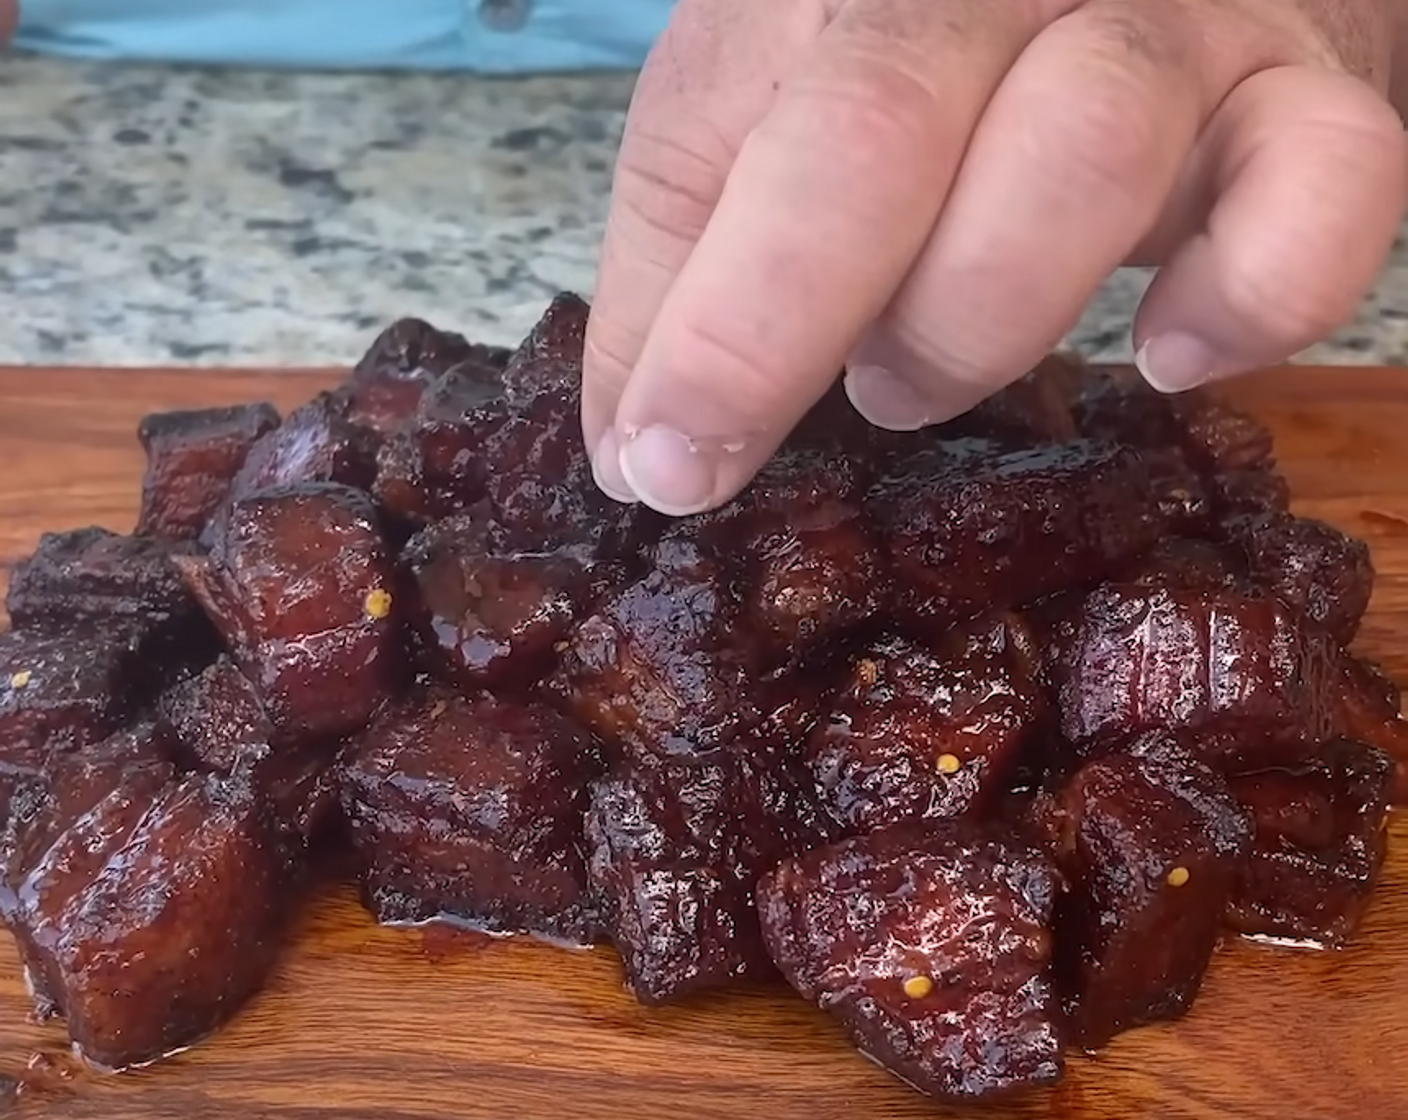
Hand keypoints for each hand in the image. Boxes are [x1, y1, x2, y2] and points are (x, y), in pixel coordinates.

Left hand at [582, 0, 1406, 515]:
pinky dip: (1251, 294)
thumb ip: (685, 275)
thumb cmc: (914, 65)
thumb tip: (638, 458)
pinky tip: (1170, 355)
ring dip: (985, 314)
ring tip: (923, 376)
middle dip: (807, 319)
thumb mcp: (759, 130)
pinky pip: (1329, 184)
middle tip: (823, 404)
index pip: (755, 141)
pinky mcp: (1313, 89)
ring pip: (1089, 146)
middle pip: (889, 124)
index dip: (714, 331)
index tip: (669, 468)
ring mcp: (1172, 22)